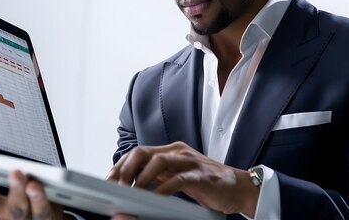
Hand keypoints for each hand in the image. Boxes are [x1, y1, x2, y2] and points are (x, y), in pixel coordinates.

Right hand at [0, 156, 64, 219]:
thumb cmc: (31, 203)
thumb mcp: (12, 186)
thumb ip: (3, 168)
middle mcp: (2, 212)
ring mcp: (22, 218)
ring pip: (16, 207)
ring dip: (14, 189)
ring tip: (16, 172)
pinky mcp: (44, 219)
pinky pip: (42, 211)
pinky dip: (39, 199)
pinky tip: (38, 185)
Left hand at [106, 141, 258, 215]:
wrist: (239, 187)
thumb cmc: (207, 183)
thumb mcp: (178, 175)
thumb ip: (159, 175)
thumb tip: (134, 181)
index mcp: (171, 151)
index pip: (139, 152)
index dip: (121, 164)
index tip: (110, 178)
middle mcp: (178, 152)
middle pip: (144, 152)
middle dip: (126, 168)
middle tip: (116, 184)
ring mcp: (190, 162)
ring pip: (159, 161)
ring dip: (142, 176)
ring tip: (132, 190)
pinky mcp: (201, 176)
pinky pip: (179, 179)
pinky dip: (164, 188)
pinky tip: (155, 197)